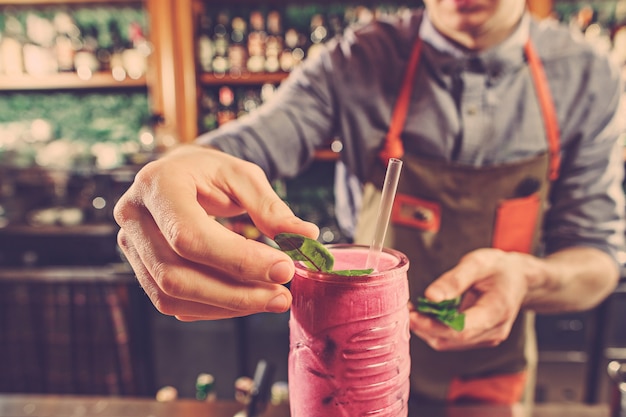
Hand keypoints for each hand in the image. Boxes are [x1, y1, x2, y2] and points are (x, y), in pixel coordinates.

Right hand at [114, 145, 318, 320]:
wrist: (178, 176)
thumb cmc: (210, 173)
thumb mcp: (243, 176)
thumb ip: (271, 207)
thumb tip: (306, 236)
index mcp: (157, 185)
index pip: (189, 235)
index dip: (237, 260)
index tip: (283, 269)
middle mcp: (134, 217)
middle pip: (176, 274)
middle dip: (235, 293)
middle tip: (282, 295)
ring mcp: (131, 247)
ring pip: (172, 296)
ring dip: (227, 306)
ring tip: (271, 299)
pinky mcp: (141, 269)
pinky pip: (173, 303)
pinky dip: (214, 308)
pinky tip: (247, 300)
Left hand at [409, 248, 532, 350]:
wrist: (519, 278)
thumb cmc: (500, 268)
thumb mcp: (478, 263)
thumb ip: (455, 280)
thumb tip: (431, 296)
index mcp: (497, 311)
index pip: (461, 329)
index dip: (433, 325)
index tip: (412, 315)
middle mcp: (493, 331)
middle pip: (452, 339)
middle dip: (425, 327)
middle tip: (406, 309)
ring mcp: (487, 337)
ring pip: (449, 343)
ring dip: (427, 329)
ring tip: (412, 309)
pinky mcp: (479, 337)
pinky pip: (452, 340)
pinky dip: (435, 329)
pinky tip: (425, 314)